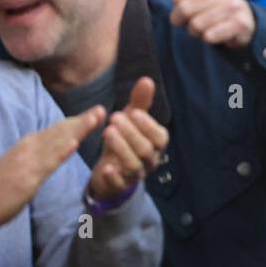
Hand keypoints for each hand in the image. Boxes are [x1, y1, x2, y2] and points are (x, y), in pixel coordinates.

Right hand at [0, 106, 104, 249]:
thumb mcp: (22, 166)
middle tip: (101, 108)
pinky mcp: (26, 177)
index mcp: (29, 145)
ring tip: (96, 117)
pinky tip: (75, 143)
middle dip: (82, 120)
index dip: (77, 121)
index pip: (57, 131)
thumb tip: (54, 149)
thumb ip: (38, 157)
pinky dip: (61, 152)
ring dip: (77, 129)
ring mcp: (28, 161)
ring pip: (57, 142)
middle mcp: (29, 148)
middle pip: (60, 131)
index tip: (95, 112)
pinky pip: (47, 163)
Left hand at [87, 78, 168, 201]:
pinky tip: (105, 167)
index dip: (147, 124)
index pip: (160, 136)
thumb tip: (147, 79)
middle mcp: (150, 160)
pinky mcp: (120, 186)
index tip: (132, 111)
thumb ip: (140, 102)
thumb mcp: (132, 120)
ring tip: (106, 132)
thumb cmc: (126, 140)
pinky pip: (120, 185)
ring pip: (133, 165)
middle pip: (145, 149)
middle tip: (113, 117)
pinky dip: (113, 177)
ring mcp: (136, 175)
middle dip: (131, 132)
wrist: (111, 170)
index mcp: (156, 144)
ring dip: (121, 148)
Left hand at [170, 0, 256, 47]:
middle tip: (189, 21)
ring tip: (204, 28)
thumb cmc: (213, 8)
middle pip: (185, 9)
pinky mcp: (240, 24)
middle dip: (181, 20)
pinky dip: (206, 38)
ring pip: (196, 25)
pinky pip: (209, 36)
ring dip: (195, 32)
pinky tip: (215, 34)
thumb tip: (178, 1)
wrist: (245, 22)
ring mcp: (234, 8)